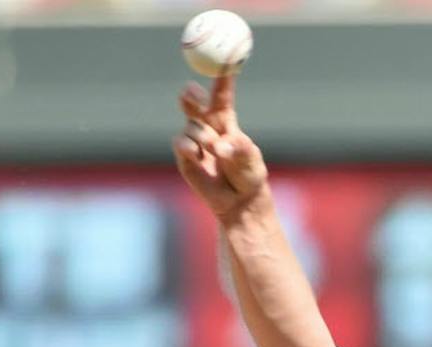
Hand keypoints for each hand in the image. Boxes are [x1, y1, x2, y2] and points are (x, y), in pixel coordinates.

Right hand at [173, 76, 268, 221]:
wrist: (238, 201)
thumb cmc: (248, 176)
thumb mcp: (251, 162)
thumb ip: (239, 150)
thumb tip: (222, 145)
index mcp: (225, 121)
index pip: (221, 95)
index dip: (221, 77)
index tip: (225, 60)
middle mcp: (207, 126)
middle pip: (194, 103)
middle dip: (191, 95)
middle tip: (192, 93)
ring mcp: (194, 140)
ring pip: (191, 127)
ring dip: (202, 137)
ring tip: (214, 151)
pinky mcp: (184, 156)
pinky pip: (180, 144)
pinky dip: (189, 148)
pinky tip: (197, 155)